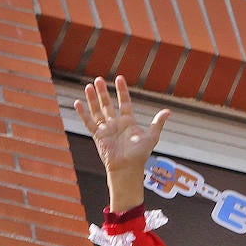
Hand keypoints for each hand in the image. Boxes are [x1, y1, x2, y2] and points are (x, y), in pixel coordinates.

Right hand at [74, 75, 169, 210]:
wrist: (128, 167)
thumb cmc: (140, 154)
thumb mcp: (151, 136)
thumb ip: (158, 123)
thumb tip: (168, 111)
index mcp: (129, 122)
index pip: (124, 102)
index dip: (122, 91)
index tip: (119, 78)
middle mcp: (116, 123)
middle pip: (108, 104)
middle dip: (103, 92)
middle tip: (99, 79)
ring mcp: (106, 129)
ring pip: (97, 110)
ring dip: (93, 99)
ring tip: (89, 86)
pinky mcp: (97, 136)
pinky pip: (88, 122)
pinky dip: (82, 113)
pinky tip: (77, 102)